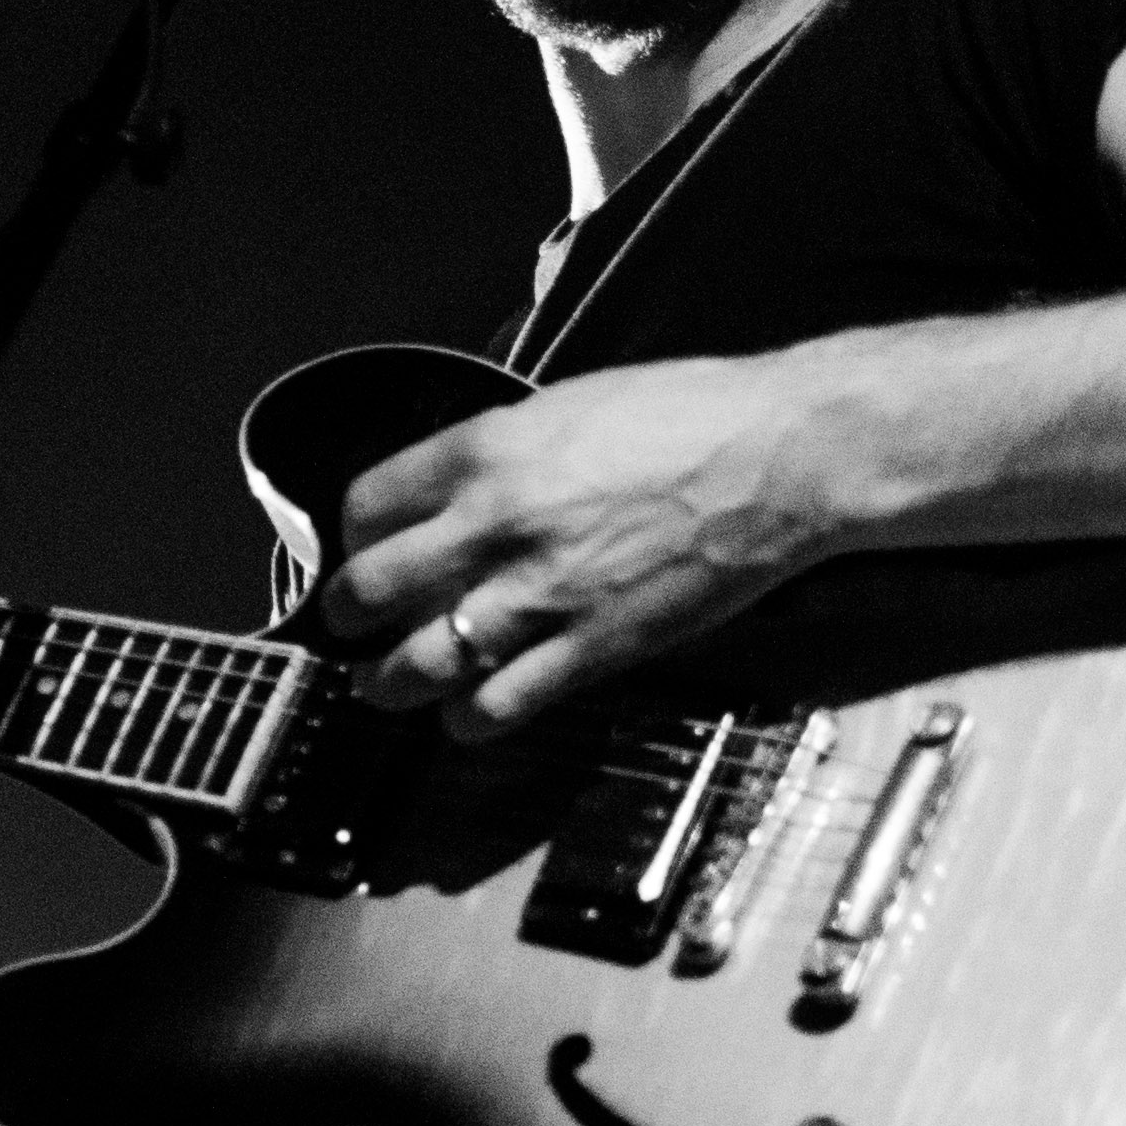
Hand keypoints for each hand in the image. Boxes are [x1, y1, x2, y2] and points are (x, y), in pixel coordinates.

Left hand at [307, 351, 857, 737]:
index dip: (351, 536)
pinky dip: (466, 721)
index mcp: (484, 450)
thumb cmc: (689, 415)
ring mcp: (539, 594)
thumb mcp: (565, 405)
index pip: (363, 506)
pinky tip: (467, 713)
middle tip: (350, 627)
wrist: (781, 457)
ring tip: (386, 685)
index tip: (362, 550)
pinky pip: (494, 708)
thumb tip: (449, 491)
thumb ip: (495, 453)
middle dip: (345, 618)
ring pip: (413, 666)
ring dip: (387, 683)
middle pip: (365, 592)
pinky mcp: (590, 650)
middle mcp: (494, 523)